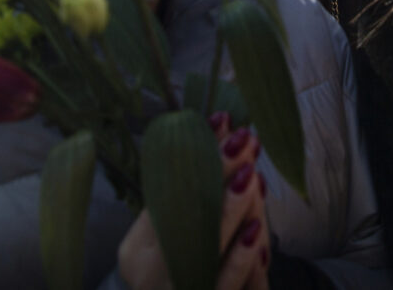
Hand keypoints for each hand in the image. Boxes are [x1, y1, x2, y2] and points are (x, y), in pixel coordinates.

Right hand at [117, 112, 269, 288]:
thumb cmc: (163, 280)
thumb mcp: (157, 247)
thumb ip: (176, 208)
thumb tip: (212, 145)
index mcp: (138, 250)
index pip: (166, 193)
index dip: (194, 155)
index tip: (219, 120)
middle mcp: (152, 273)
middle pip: (187, 215)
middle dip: (218, 173)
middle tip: (245, 137)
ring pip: (206, 248)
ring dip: (230, 208)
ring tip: (251, 172)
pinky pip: (223, 286)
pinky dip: (239, 260)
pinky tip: (255, 233)